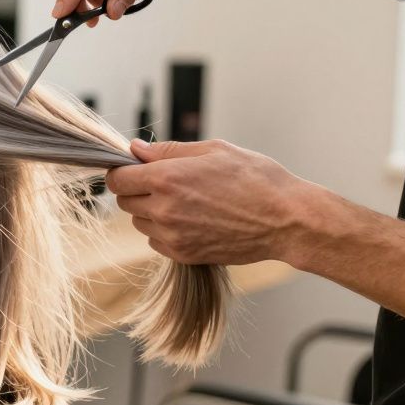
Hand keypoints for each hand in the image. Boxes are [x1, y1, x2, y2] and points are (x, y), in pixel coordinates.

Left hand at [104, 139, 311, 264]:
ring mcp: (172, 235)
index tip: (135, 169)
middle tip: (165, 183)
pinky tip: (192, 220)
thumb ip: (168, 150)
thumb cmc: (256, 179)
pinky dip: (165, 231)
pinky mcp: (183, 254)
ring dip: (151, 211)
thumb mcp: (214, 150)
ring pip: (139, 221)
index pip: (117, 179)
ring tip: (185, 202)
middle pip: (124, 201)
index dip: (123, 171)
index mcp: (167, 178)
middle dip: (137, 190)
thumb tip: (135, 149)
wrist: (287, 221)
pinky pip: (155, 240)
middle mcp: (164, 209)